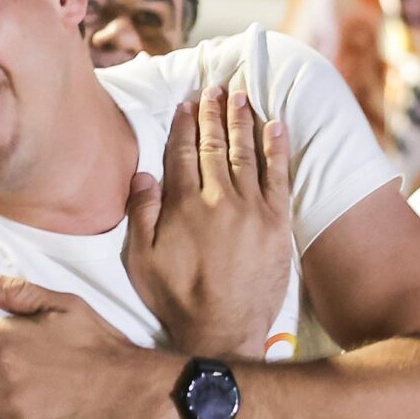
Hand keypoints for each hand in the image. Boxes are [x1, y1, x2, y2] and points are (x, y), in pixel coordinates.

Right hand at [124, 83, 293, 359]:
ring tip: (240, 96)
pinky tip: (275, 125)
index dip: (183, 124)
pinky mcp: (277, 222)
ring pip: (246, 153)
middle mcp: (218, 199)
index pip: (182, 152)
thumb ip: (141, 213)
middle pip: (214, 145)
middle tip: (214, 88)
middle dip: (213, 113)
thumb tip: (143, 174)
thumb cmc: (177, 298)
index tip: (186, 104)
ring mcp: (251, 209)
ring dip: (242, 121)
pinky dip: (276, 148)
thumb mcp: (141, 260)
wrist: (223, 330)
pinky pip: (278, 175)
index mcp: (183, 205)